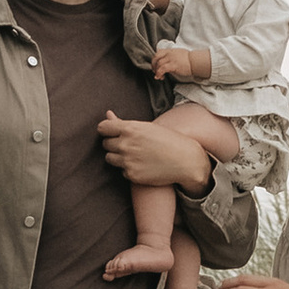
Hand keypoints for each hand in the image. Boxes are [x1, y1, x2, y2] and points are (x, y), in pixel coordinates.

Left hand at [99, 109, 214, 191]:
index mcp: (130, 129)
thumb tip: (107, 114)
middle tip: (131, 145)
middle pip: (105, 144)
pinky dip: (129, 169)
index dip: (107, 130)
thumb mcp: (147, 127)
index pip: (103, 128)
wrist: (185, 161)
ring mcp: (128, 161)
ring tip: (135, 155)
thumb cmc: (168, 140)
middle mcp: (126, 144)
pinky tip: (143, 165)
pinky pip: (121, 171)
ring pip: (109, 158)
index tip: (114, 133)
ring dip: (118, 157)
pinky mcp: (131, 175)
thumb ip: (123, 123)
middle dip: (114, 144)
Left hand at [150, 41, 199, 82]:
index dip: (155, 59)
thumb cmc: (189, 59)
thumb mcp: (179, 54)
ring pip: (158, 64)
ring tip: (159, 76)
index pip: (158, 53)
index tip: (155, 65)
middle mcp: (169, 54)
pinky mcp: (173, 65)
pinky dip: (159, 73)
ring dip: (156, 71)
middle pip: (156, 58)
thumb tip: (167, 62)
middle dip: (153, 65)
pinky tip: (160, 77)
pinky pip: (162, 69)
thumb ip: (172, 56)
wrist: (195, 61)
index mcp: (170, 50)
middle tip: (155, 71)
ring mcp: (171, 59)